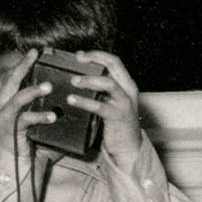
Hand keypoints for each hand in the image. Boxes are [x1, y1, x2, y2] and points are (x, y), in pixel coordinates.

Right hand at [0, 49, 59, 171]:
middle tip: (35, 55)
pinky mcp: (10, 131)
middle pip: (11, 81)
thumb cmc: (28, 142)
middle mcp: (1, 107)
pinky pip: (25, 121)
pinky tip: (52, 116)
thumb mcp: (34, 121)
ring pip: (17, 99)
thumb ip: (44, 109)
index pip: (13, 78)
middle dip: (22, 66)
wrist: (14, 166)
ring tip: (48, 86)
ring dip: (33, 91)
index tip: (34, 51)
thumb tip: (68, 99)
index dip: (22, 63)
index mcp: (6, 101)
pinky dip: (39, 117)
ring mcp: (4, 118)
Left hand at [65, 50, 142, 165]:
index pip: (114, 61)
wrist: (129, 147)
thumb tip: (78, 77)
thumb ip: (100, 89)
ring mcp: (124, 103)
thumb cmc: (116, 121)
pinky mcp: (117, 116)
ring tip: (73, 81)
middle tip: (77, 60)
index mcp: (126, 84)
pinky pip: (99, 106)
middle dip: (95, 58)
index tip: (80, 54)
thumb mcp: (111, 101)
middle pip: (114, 65)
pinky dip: (84, 101)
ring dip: (89, 79)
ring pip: (108, 83)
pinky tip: (72, 100)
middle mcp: (128, 90)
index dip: (97, 54)